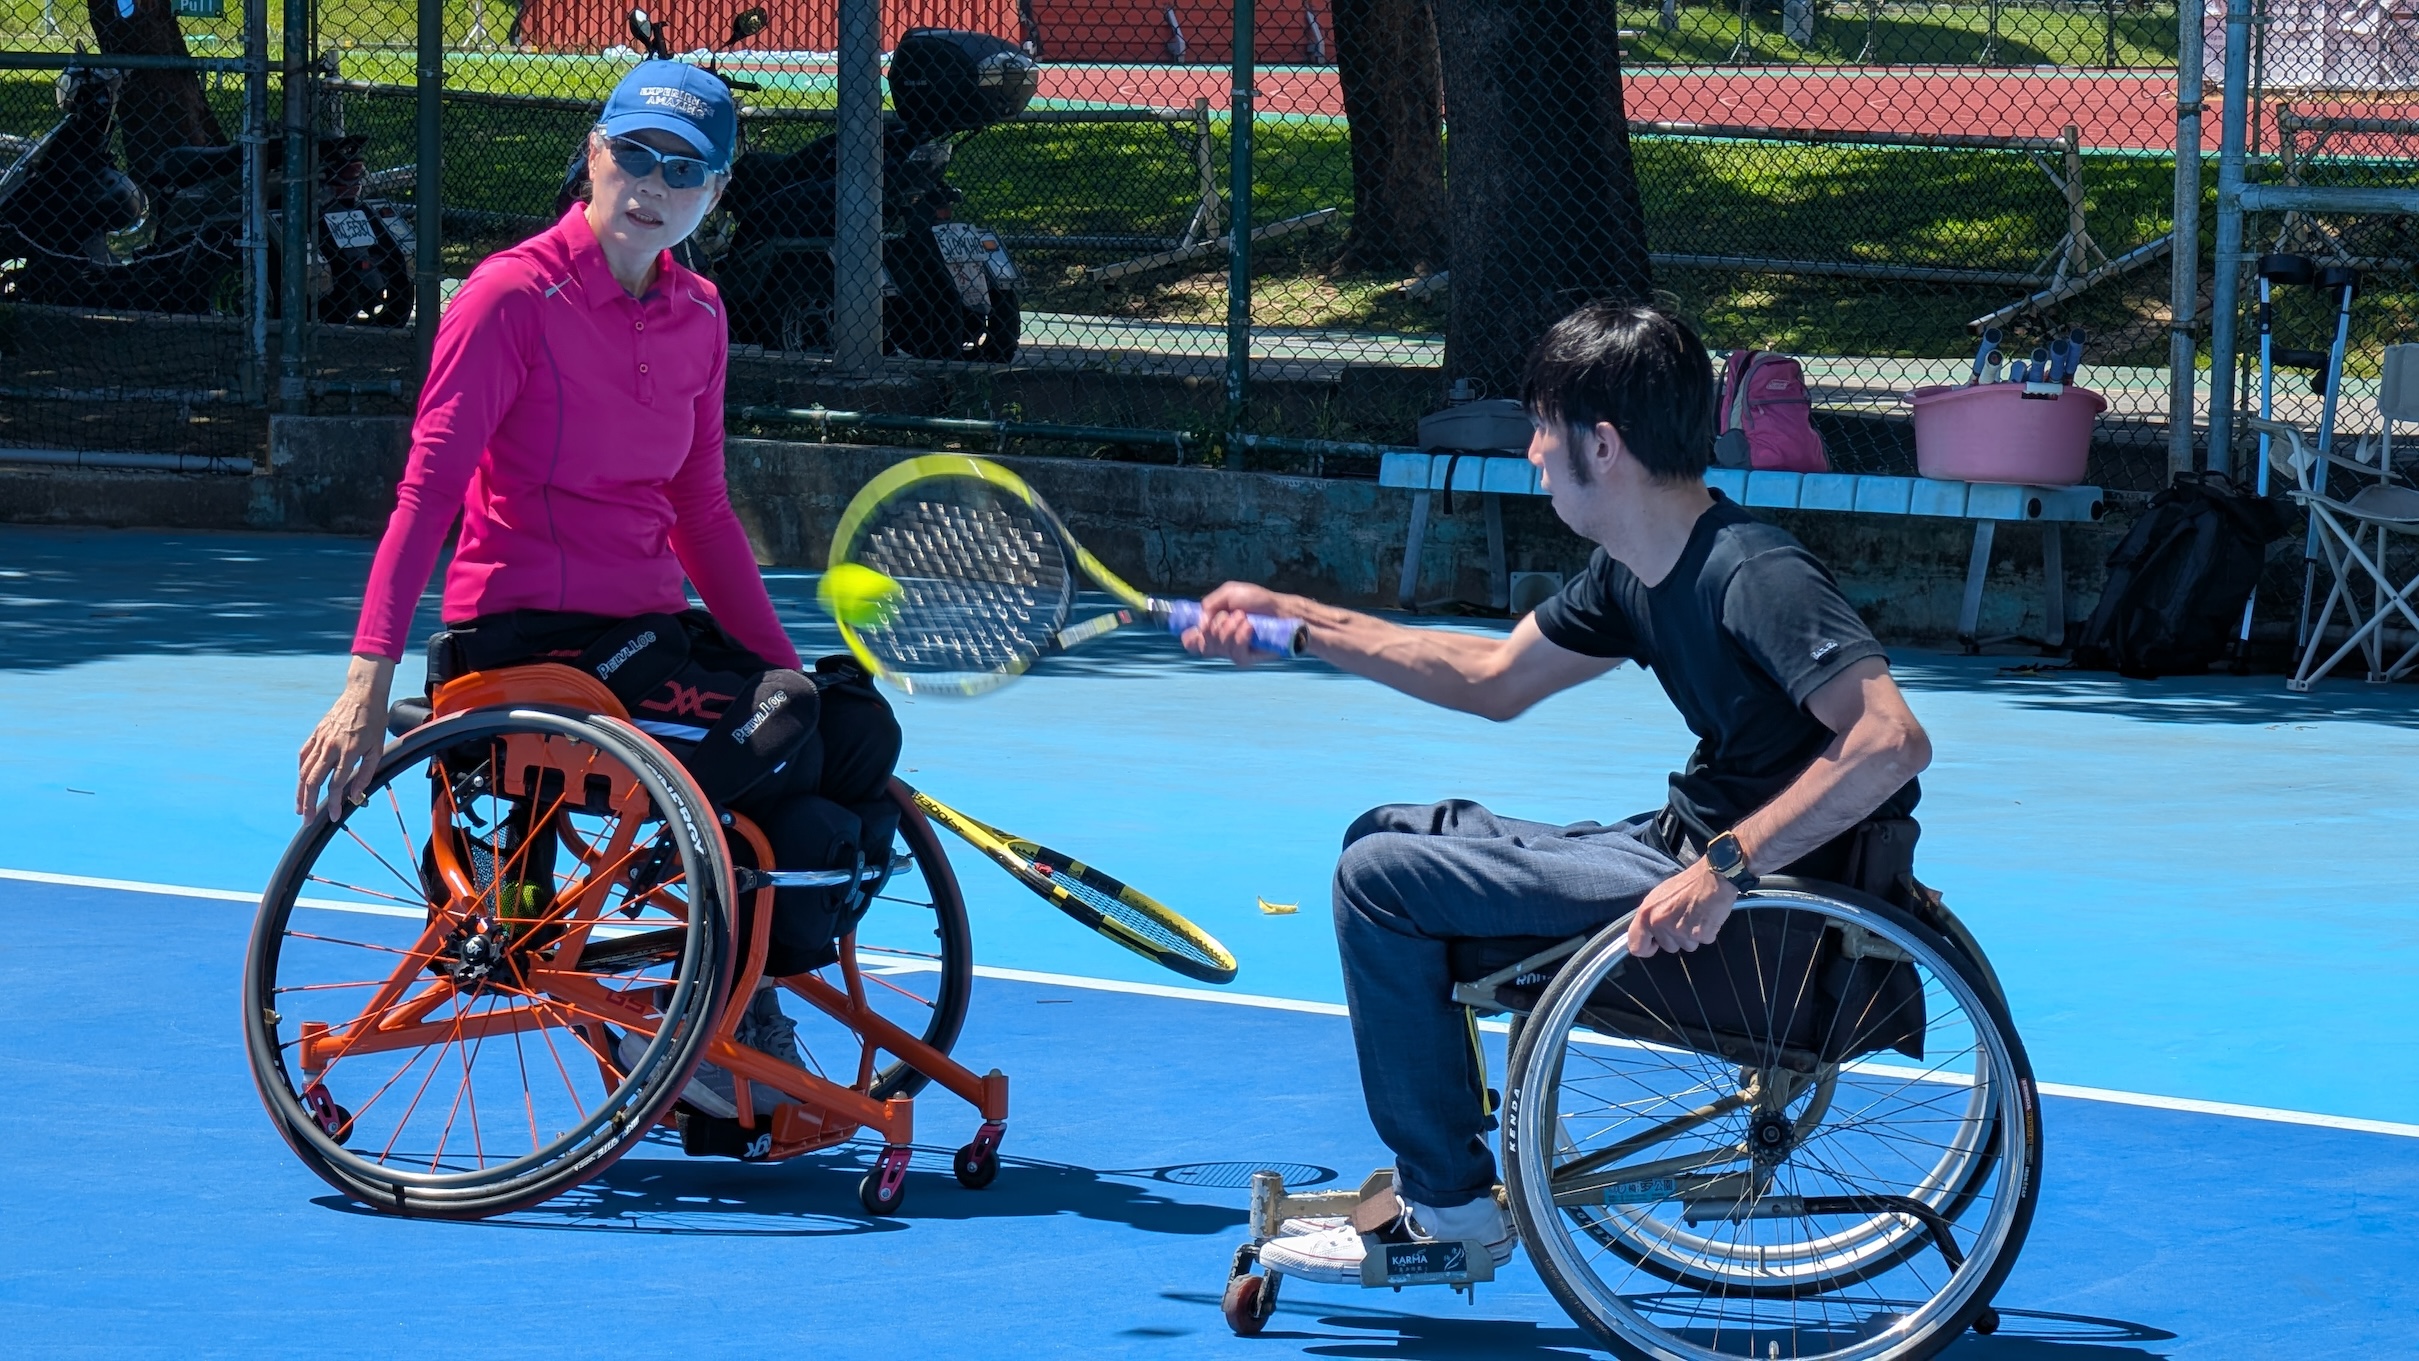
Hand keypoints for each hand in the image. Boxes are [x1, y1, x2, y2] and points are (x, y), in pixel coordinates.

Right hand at [297, 655, 395, 817]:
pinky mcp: (316, 734)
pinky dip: (301, 770)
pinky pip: (304, 755)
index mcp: (349, 752)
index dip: (333, 803)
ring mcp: (321, 740)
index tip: (333, 817)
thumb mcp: (377, 749)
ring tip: (300, 807)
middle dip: (309, 803)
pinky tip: (302, 781)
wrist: (362, 695)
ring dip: (301, 791)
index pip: (335, 784)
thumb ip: (366, 773)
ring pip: (305, 770)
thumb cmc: (374, 722)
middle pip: (314, 781)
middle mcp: (331, 747)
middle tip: (307, 819)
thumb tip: (356, 795)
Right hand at [1180, 581, 1293, 665]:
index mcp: (1212, 626)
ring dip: (1229, 629)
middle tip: (1227, 615)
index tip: (1195, 629)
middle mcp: (1220, 641)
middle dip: (1212, 627)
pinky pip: (1235, 654)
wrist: (1280, 610)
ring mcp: (1233, 651)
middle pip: (1202, 645)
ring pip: (1218, 648)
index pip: (1192, 641)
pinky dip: (1240, 638)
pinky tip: (1249, 627)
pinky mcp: (1247, 658)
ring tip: (1243, 617)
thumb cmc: (1257, 601)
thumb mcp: (1229, 593)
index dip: (1190, 638)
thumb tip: (1199, 623)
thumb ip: (1209, 604)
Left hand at [1628, 860, 1737, 957]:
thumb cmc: (1687, 883)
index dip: (1646, 948)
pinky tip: (1706, 918)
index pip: (1635, 946)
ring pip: (1686, 946)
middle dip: (1676, 938)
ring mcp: (1681, 931)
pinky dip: (1706, 933)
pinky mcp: (1700, 935)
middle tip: (1684, 919)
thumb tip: (1647, 933)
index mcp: (1646, 914)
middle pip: (1667, 947)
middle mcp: (1660, 924)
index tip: (1654, 945)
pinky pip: (1703, 942)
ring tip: (1696, 916)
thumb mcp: (1658, 895)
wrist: (1712, 877)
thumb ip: (1651, 915)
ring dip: (1692, 936)